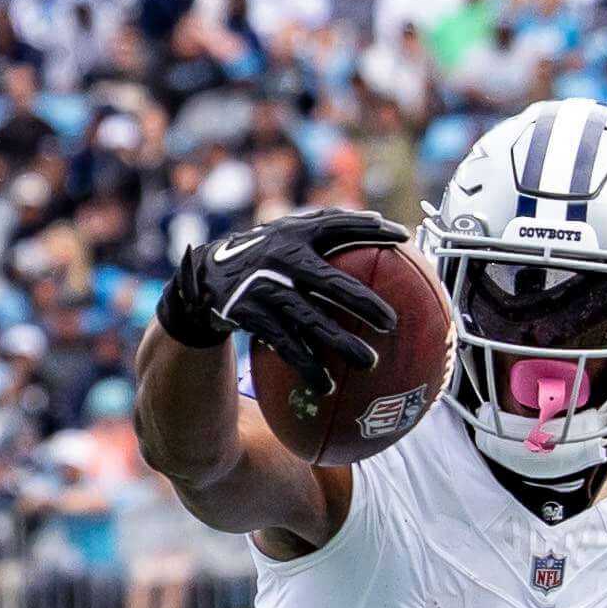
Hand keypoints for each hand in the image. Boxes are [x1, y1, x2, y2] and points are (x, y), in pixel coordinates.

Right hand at [156, 208, 407, 381]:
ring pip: (311, 321)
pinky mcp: (251, 315)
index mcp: (295, 234)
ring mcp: (266, 288)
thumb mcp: (284, 236)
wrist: (203, 278)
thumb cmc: (260, 257)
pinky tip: (327, 385)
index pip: (338, 226)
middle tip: (392, 323)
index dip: (370, 229)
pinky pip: (286, 346)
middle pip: (331, 282)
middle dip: (364, 302)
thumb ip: (322, 231)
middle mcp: (282, 258)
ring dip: (342, 344)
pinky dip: (308, 366)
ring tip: (370, 363)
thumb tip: (379, 222)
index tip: (403, 237)